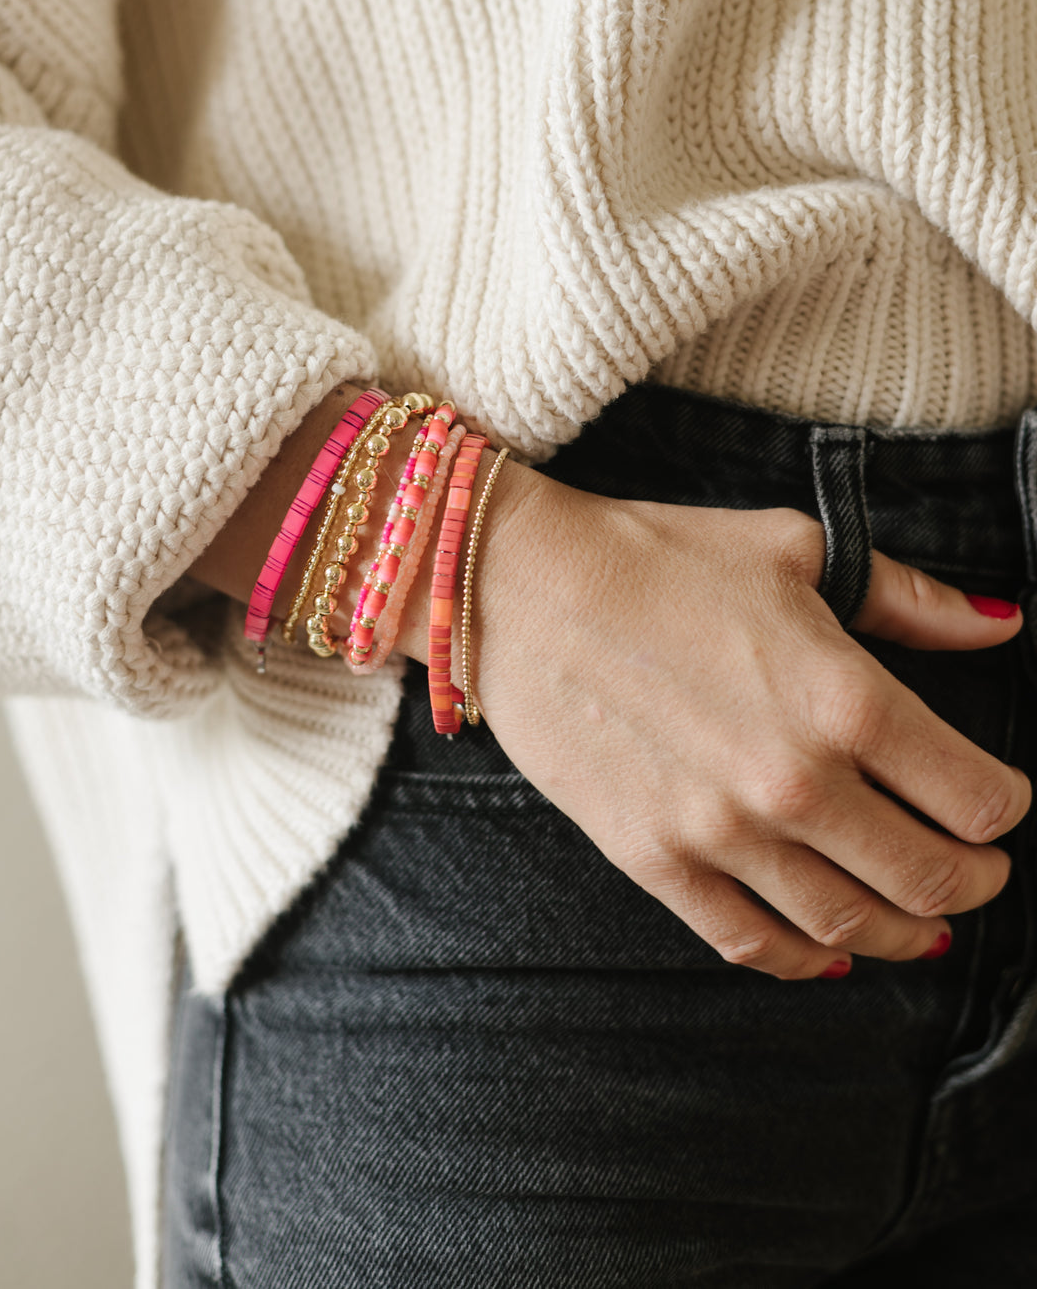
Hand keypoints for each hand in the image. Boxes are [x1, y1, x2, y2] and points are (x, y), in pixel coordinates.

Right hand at [436, 464, 1029, 978]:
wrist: (524, 588)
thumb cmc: (658, 556)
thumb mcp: (797, 551)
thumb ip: (908, 599)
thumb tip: (998, 623)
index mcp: (847, 699)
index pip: (974, 796)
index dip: (1005, 807)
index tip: (999, 801)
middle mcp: (795, 781)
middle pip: (926, 876)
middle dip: (972, 883)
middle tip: (978, 874)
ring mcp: (721, 831)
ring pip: (846, 925)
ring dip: (902, 935)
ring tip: (922, 925)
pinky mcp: (656, 860)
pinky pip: (746, 941)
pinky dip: (799, 962)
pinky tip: (823, 955)